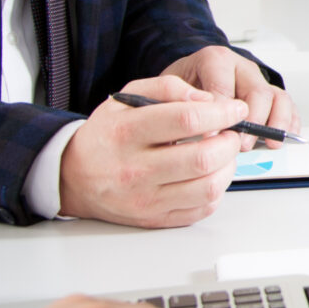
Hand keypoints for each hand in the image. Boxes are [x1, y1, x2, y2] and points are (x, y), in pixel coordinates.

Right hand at [58, 74, 248, 225]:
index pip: (186, 120)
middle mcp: (134, 169)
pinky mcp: (155, 219)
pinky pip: (202, 208)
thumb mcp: (125, 98)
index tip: (235, 108)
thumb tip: (207, 100)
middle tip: (230, 133)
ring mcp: (145, 199)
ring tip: (223, 154)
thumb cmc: (106, 135)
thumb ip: (167, 88)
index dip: (220, 113)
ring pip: (207, 187)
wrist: (73, 177)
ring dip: (228, 167)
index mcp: (126, 133)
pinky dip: (216, 190)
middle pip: (202, 158)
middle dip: (228, 142)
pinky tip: (210, 175)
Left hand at [162, 43, 297, 149]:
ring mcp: (257, 80)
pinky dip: (289, 122)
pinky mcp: (269, 93)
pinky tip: (285, 137)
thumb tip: (200, 129)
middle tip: (240, 144)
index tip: (213, 137)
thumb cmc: (181, 84)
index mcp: (215, 60)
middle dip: (252, 121)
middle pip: (256, 92)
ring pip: (276, 97)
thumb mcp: (170, 88)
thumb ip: (180, 103)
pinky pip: (287, 104)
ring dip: (276, 122)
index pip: (223, 87)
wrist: (190, 75)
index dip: (219, 115)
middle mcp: (241, 68)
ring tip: (270, 143)